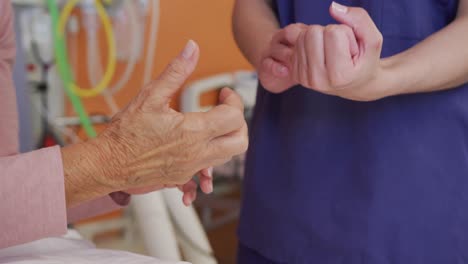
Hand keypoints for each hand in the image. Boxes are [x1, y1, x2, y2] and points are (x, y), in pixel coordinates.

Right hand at [86, 40, 247, 200]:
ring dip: (226, 138)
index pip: (234, 117)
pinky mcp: (183, 177)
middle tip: (225, 110)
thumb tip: (192, 48)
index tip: (223, 93)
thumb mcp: (150, 95)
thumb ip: (176, 72)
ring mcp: (191, 168)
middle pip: (240, 142)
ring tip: (211, 123)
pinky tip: (196, 143)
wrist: (107, 164)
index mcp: (193, 131)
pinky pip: (208, 168)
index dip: (234, 100)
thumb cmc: (125, 132)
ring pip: (227, 156)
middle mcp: (197, 153)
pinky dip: (210, 154)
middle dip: (239, 123)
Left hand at [266, 2, 385, 100]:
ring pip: (302, 35)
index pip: (332, 32)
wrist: (355, 85)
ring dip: (318, 38)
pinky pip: (296, 43)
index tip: (351, 50)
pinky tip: (320, 56)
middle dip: (328, 33)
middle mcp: (318, 80)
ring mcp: (304, 79)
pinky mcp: (296, 75)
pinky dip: (309, 44)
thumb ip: (359, 20)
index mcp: (339, 75)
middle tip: (339, 49)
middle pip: (312, 32)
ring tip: (330, 52)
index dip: (346, 33)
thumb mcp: (373, 40)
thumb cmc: (365, 61)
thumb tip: (332, 7)